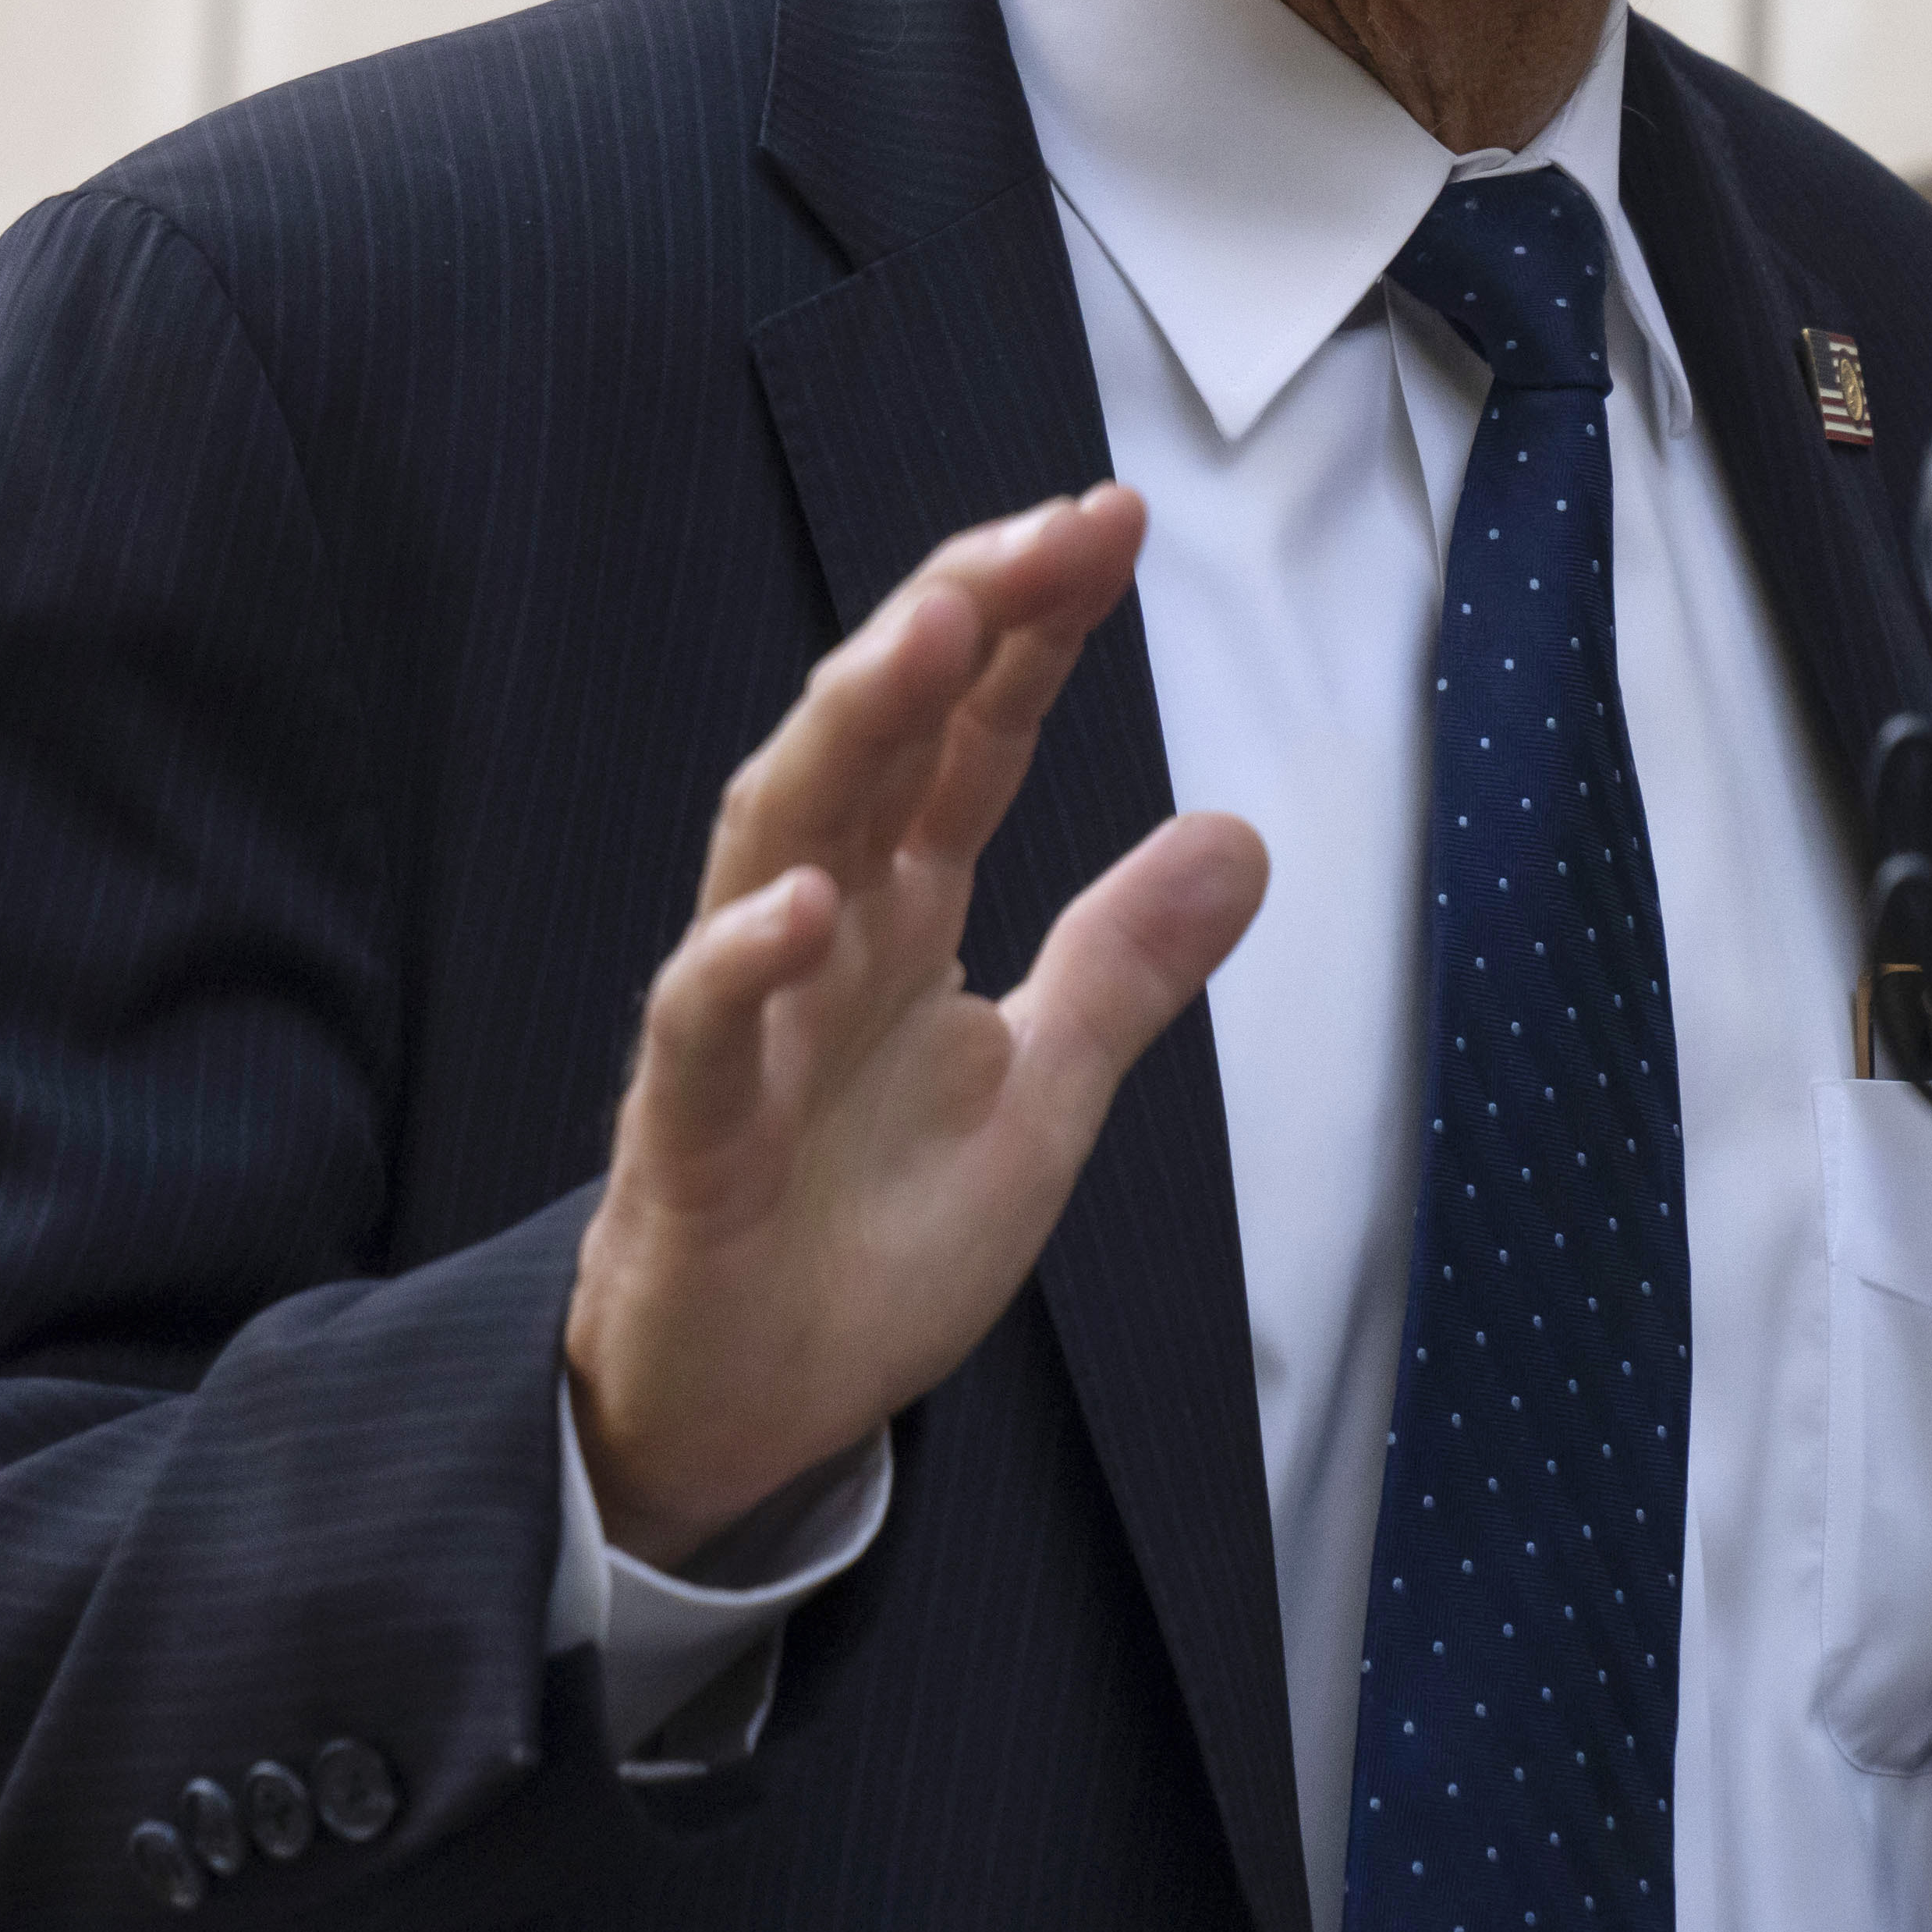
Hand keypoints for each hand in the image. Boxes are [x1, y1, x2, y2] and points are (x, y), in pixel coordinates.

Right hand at [566, 486, 1267, 1566]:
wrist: (746, 1411)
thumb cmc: (864, 1243)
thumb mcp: (1043, 1098)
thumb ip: (1125, 967)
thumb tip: (1241, 832)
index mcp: (898, 914)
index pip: (967, 741)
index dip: (1032, 630)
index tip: (1112, 520)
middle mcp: (814, 937)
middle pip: (870, 744)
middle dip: (952, 622)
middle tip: (1047, 530)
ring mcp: (742, 1025)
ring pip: (773, 839)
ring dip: (848, 733)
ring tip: (934, 632)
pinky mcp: (690, 1139)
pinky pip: (702, 1030)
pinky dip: (742, 959)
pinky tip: (811, 902)